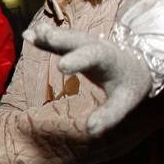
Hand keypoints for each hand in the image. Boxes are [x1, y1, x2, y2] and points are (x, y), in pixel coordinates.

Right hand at [26, 22, 152, 134]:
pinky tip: (28, 35)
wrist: (135, 63)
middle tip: (47, 36)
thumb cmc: (129, 84)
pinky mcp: (74, 45)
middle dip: (63, 39)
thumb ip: (109, 115)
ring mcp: (84, 43)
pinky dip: (44, 38)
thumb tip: (91, 130)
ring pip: (67, 37)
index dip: (79, 60)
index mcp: (110, 59)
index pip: (96, 57)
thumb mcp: (125, 101)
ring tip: (31, 33)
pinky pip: (58, 41)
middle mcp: (97, 46)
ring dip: (49, 35)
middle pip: (79, 40)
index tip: (62, 66)